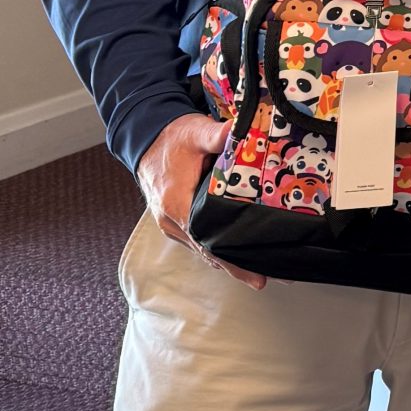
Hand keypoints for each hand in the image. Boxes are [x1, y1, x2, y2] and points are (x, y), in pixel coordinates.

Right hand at [136, 113, 265, 289]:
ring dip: (226, 262)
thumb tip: (238, 130)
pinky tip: (237, 256)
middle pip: (205, 251)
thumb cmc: (173, 139)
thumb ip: (217, 135)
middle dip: (233, 267)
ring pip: (201, 249)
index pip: (205, 239)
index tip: (251, 272)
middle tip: (263, 279)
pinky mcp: (176, 221)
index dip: (228, 258)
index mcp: (175, 203)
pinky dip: (216, 250)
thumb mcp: (195, 132)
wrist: (147, 140)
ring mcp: (171, 224)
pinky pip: (198, 241)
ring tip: (257, 274)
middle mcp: (171, 220)